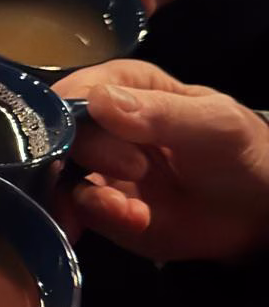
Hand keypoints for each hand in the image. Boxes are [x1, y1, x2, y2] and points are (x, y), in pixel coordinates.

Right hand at [52, 60, 268, 260]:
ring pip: (56, 176)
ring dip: (88, 196)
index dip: (69, 114)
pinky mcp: (97, 207)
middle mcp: (99, 124)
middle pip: (59, 134)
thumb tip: (98, 101)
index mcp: (123, 86)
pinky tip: (133, 220)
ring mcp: (95, 168)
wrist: (256, 213)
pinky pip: (75, 210)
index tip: (83, 138)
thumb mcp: (212, 124)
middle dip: (90, 155)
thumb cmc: (239, 152)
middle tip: (136, 171)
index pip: (74, 91)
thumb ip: (160, 113)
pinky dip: (95, 218)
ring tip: (131, 212)